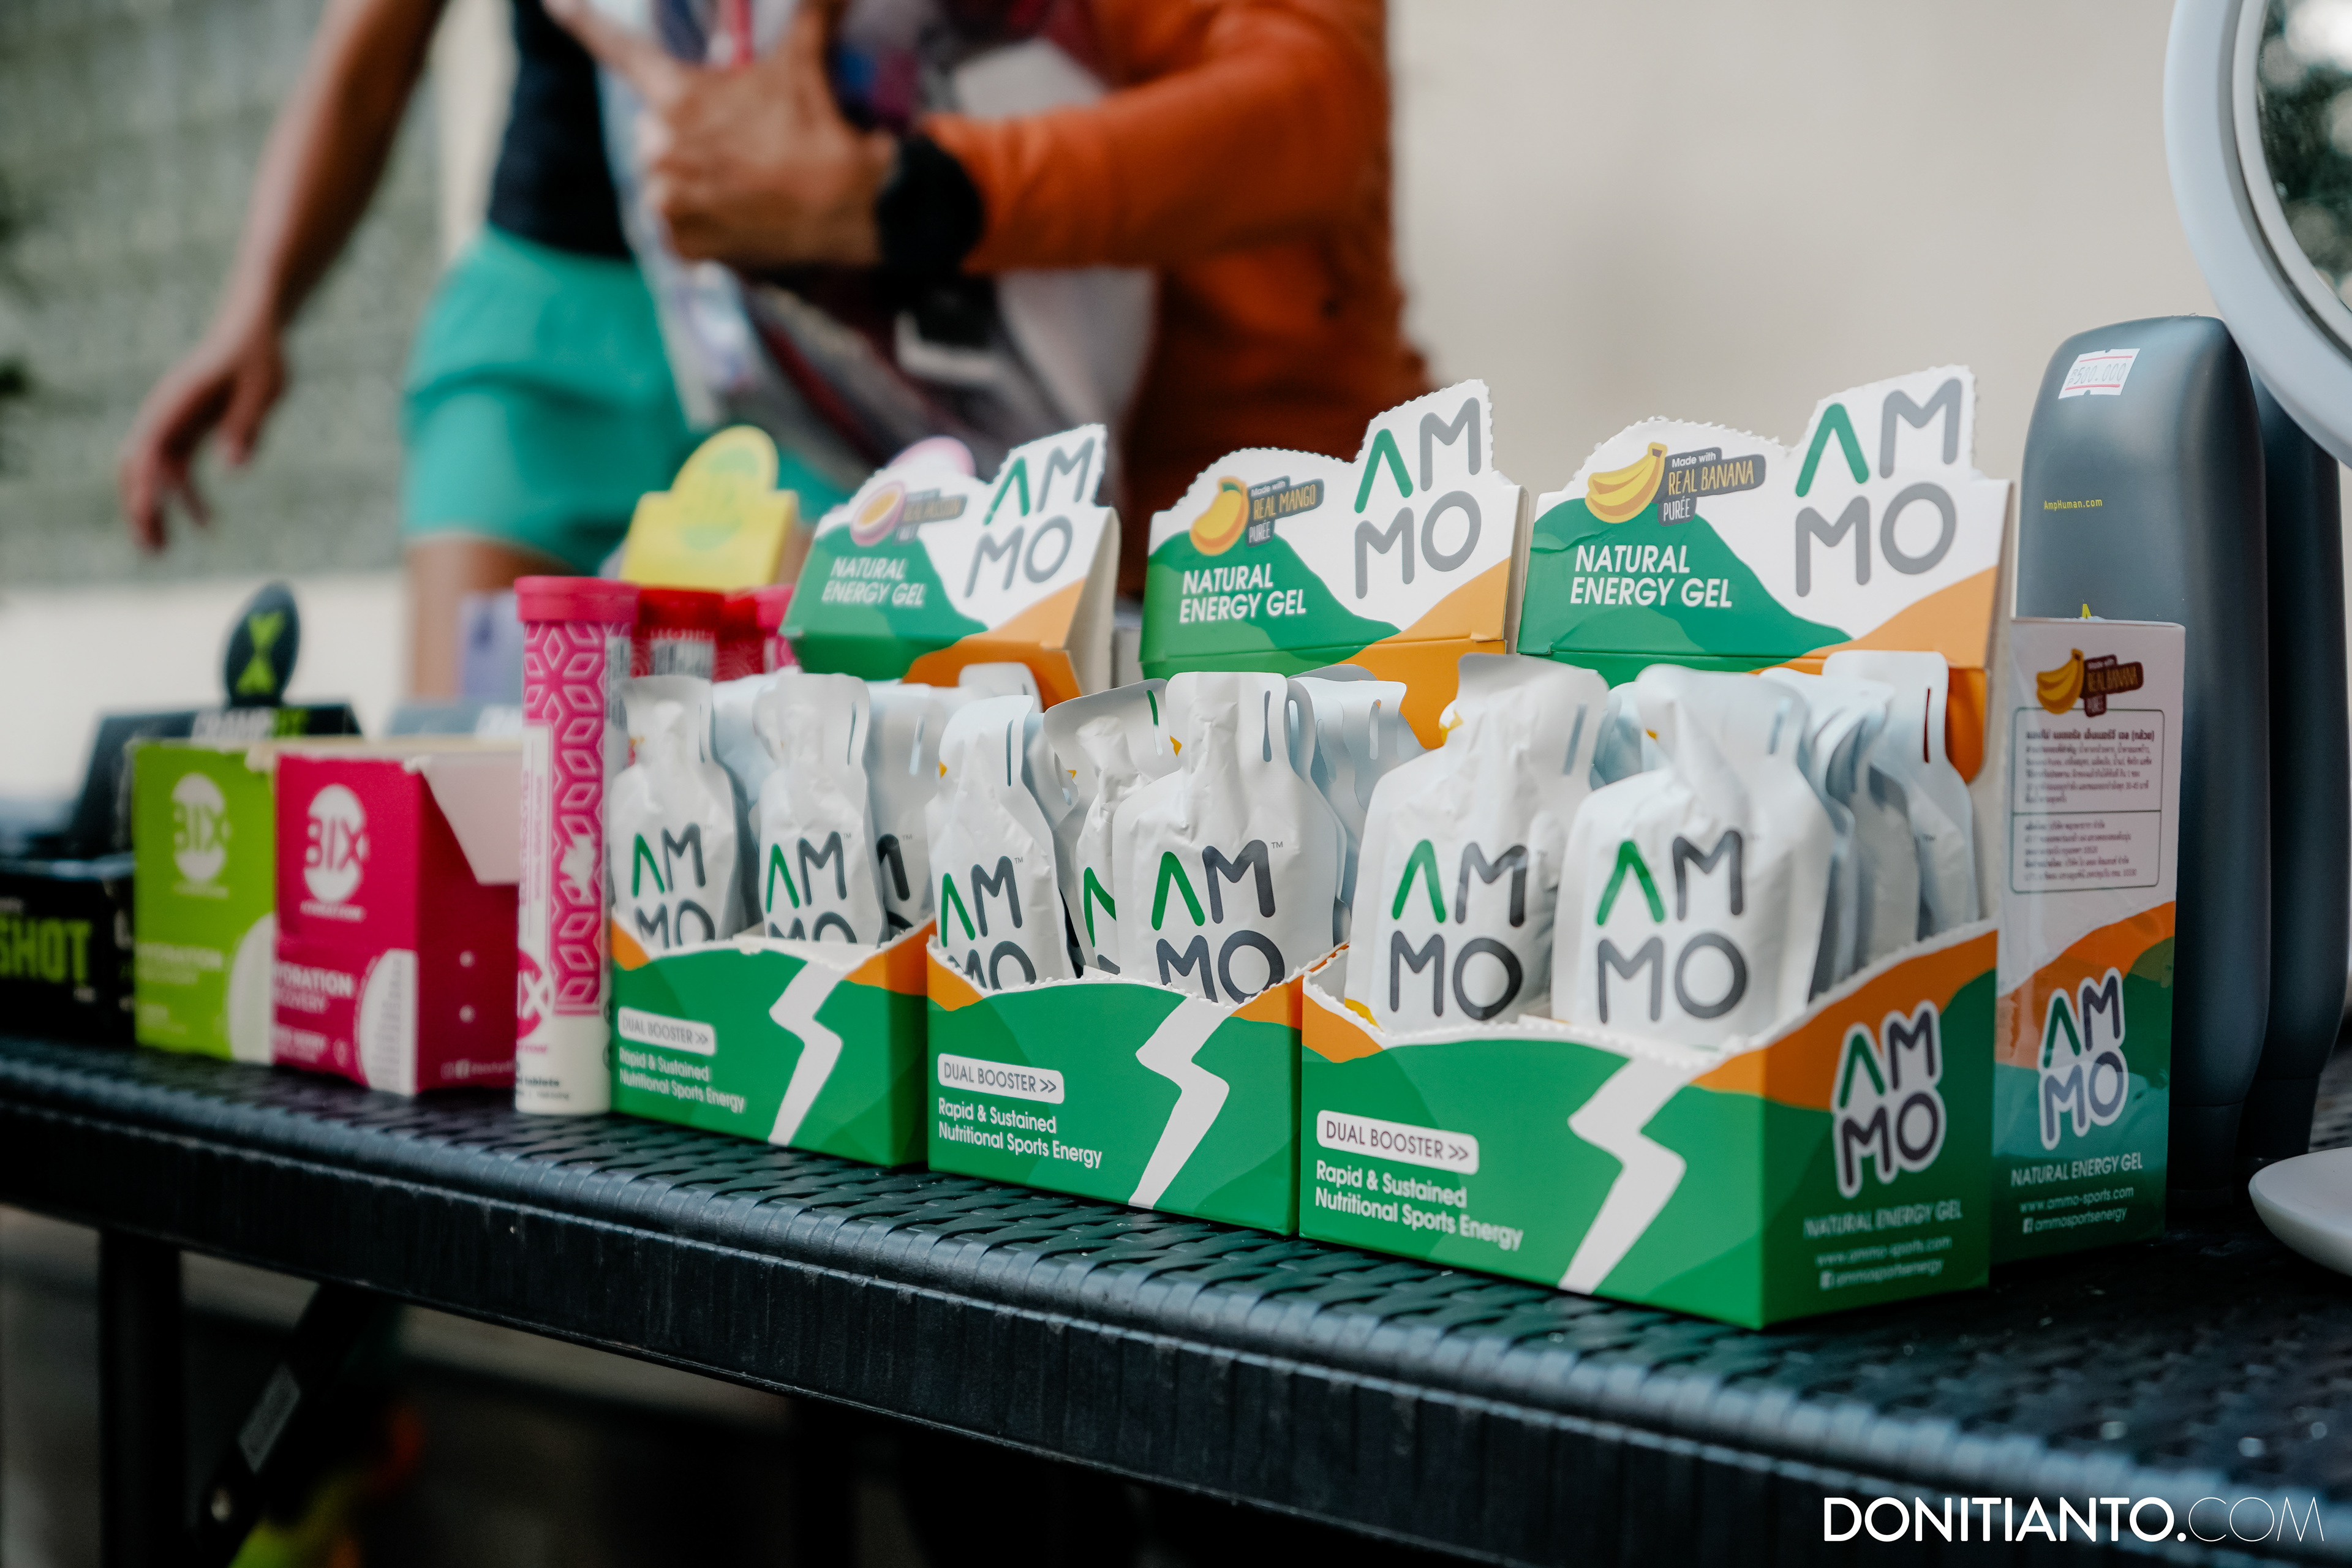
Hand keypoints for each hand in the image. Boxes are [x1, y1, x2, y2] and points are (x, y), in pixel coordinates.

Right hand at [117, 319, 285, 551]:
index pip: (148, 449)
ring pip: (150, 472)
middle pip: (136, 465)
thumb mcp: (264, 391)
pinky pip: (175, 468)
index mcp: (178, 402)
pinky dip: (182, 496)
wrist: (253, 331)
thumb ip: (247, 425)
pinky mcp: (185, 429)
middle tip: (152, 549)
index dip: (144, 484)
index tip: (145, 516)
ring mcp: (171, 421)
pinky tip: (205, 523)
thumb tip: (234, 468)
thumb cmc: (261, 358)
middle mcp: (165, 412)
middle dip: (138, 506)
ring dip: (154, 508)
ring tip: (161, 550)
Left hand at [548, 0, 894, 268]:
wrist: (850, 203)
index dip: (581, 22)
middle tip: (739, 148)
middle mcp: (659, 148)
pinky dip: (703, 228)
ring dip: (694, 184)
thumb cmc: (820, 127)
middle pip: (655, 134)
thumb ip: (809, 13)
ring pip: (666, 184)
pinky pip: (679, 232)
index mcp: (676, 98)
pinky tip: (739, 219)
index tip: (549, 2)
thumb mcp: (805, 62)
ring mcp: (668, 202)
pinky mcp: (685, 246)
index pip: (618, 52)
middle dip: (687, 138)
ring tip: (744, 187)